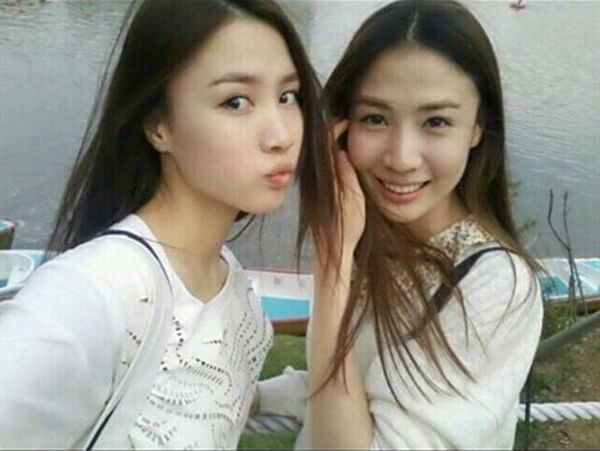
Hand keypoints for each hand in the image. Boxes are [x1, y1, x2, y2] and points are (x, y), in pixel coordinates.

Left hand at [315, 120, 364, 274]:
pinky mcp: (315, 193)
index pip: (326, 147)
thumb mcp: (354, 200)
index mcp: (326, 179)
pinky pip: (322, 168)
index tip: (346, 122)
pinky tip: (340, 155)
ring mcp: (314, 187)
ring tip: (346, 134)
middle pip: (321, 149)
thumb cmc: (346, 228)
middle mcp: (316, 181)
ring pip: (321, 158)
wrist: (331, 249)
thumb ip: (347, 175)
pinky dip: (330, 157)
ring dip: (332, 144)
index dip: (334, 130)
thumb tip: (339, 151)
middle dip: (332, 132)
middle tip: (347, 123)